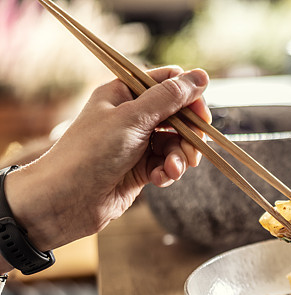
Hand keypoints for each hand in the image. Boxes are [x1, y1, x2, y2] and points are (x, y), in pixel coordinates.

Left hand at [4, 66, 210, 252]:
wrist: (67, 200)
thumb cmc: (91, 152)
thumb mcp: (133, 118)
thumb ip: (169, 98)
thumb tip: (202, 76)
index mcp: (123, 93)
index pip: (166, 83)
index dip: (188, 98)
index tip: (201, 116)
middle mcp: (131, 115)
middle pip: (177, 116)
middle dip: (188, 134)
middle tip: (194, 150)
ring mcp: (137, 143)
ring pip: (176, 143)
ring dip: (179, 157)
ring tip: (172, 170)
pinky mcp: (140, 168)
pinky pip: (167, 164)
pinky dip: (168, 172)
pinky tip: (159, 180)